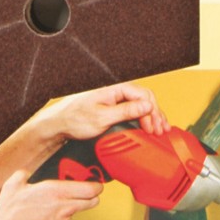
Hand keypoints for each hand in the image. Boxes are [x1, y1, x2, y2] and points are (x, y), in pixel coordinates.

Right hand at [0, 169, 102, 219]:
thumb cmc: (11, 217)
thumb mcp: (11, 187)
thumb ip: (21, 175)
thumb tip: (25, 173)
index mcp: (56, 191)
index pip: (89, 188)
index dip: (96, 185)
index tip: (96, 184)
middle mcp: (64, 207)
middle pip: (91, 201)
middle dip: (92, 196)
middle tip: (87, 192)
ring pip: (75, 212)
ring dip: (69, 208)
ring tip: (52, 206)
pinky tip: (43, 219)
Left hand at [40, 83, 169, 145]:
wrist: (58, 124)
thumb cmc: (75, 118)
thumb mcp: (102, 117)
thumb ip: (126, 111)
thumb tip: (147, 105)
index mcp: (114, 89)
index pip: (143, 95)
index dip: (152, 112)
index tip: (154, 127)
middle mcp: (116, 91)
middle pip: (144, 99)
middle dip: (155, 115)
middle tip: (161, 131)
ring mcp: (114, 99)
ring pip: (140, 105)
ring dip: (151, 117)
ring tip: (159, 130)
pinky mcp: (112, 108)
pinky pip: (132, 110)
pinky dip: (142, 119)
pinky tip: (147, 127)